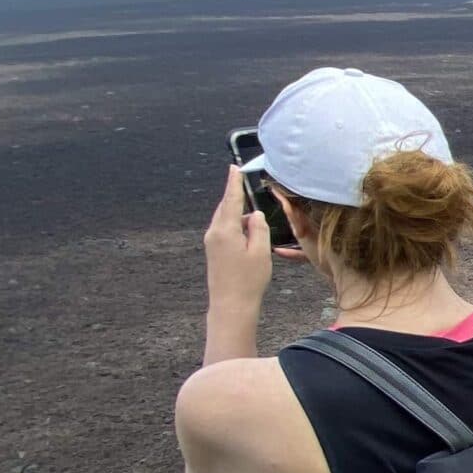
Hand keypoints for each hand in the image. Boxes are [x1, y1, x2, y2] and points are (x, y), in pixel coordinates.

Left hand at [204, 162, 274, 324]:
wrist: (230, 304)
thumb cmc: (248, 280)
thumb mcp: (260, 252)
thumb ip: (258, 228)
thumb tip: (254, 214)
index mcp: (225, 230)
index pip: (230, 200)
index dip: (233, 183)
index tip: (233, 167)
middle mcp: (214, 233)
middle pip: (225, 208)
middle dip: (235, 197)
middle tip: (242, 183)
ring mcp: (211, 243)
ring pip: (224, 220)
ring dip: (237, 215)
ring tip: (253, 218)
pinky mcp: (213, 252)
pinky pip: (224, 230)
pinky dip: (235, 226)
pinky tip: (246, 233)